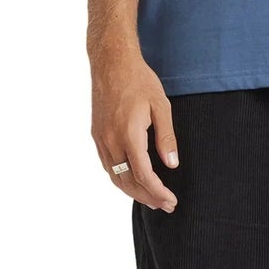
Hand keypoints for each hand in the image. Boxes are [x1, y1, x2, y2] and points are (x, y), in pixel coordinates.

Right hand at [90, 47, 179, 210]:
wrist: (111, 63)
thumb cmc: (139, 81)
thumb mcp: (161, 106)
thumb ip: (166, 138)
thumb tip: (172, 164)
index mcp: (129, 134)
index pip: (143, 175)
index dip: (157, 191)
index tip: (171, 200)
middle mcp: (111, 140)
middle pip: (128, 181)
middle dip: (148, 197)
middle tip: (166, 206)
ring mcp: (101, 139)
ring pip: (115, 176)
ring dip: (133, 192)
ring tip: (151, 200)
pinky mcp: (97, 135)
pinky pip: (107, 166)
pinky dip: (120, 179)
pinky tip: (132, 182)